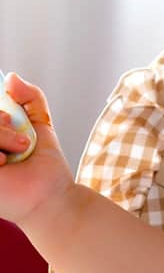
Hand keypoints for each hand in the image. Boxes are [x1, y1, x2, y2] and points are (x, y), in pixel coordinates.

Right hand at [0, 73, 73, 224]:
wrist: (50, 195)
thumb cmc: (41, 164)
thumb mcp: (38, 122)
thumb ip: (29, 97)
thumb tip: (11, 77)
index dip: (0, 112)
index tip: (12, 118)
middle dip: (2, 121)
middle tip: (21, 139)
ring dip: (3, 135)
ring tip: (18, 150)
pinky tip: (4, 164)